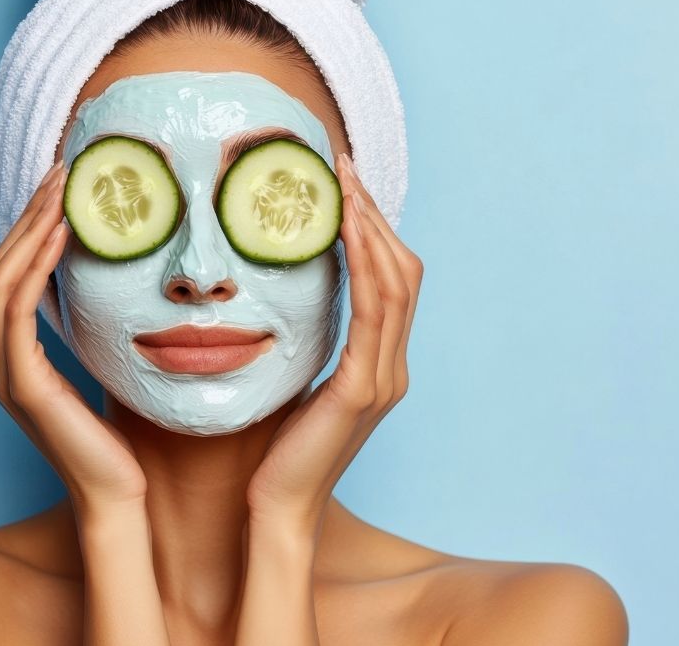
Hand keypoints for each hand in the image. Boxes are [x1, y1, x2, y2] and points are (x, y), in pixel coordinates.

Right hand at [0, 160, 147, 514]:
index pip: (10, 277)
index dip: (29, 229)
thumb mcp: (103, 369)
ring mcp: (4, 374)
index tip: (62, 189)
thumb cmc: (117, 437)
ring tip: (62, 191)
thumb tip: (116, 284)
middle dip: (27, 217)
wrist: (118, 494)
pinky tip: (62, 236)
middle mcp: (0, 361)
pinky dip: (35, 268)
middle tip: (61, 173)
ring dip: (28, 231)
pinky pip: (16, 313)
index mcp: (15, 357)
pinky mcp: (21, 386)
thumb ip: (93, 331)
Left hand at [245, 152, 423, 537]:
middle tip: (342, 169)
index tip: (343, 187)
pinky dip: (363, 262)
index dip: (374, 231)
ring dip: (370, 226)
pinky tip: (341, 227)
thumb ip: (309, 344)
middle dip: (374, 215)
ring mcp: (384, 379)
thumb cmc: (276, 449)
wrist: (275, 509)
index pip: (392, 283)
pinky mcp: (362, 390)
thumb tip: (282, 294)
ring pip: (394, 284)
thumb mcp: (298, 383)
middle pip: (403, 273)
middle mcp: (393, 368)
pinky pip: (372, 311)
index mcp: (380, 366)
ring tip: (341, 183)